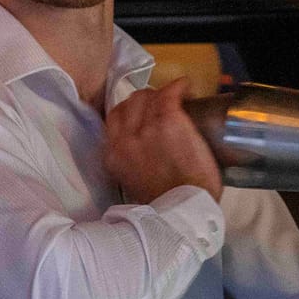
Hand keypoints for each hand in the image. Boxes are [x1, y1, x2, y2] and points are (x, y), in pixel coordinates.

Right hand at [102, 78, 223, 203]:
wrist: (184, 211)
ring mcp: (146, 127)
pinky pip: (170, 92)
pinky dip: (180, 87)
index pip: (114, 117)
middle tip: (161, 107)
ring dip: (161, 95)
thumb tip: (141, 153)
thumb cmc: (164, 204)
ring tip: (175, 99)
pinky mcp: (169, 120)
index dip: (130, 112)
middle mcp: (124, 138)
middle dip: (145, 102)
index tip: (144, 115)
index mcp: (112, 155)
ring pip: (148, 95)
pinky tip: (186, 87)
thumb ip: (129, 164)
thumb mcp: (131, 184)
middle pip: (130, 103)